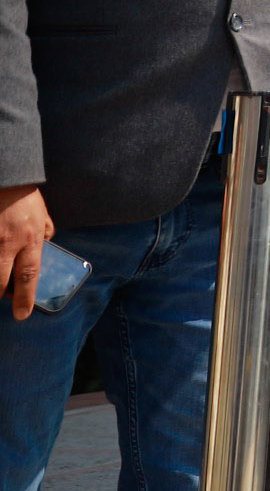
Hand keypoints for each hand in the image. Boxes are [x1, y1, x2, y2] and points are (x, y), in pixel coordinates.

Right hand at [0, 185, 52, 320]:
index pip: (29, 276)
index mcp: (30, 238)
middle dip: (0, 295)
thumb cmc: (23, 195)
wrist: (5, 177)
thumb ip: (44, 233)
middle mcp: (7, 243)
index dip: (25, 298)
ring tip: (0, 282)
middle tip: (2, 297)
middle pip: (1, 281)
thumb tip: (45, 246)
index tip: (23, 314)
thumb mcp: (42, 214)